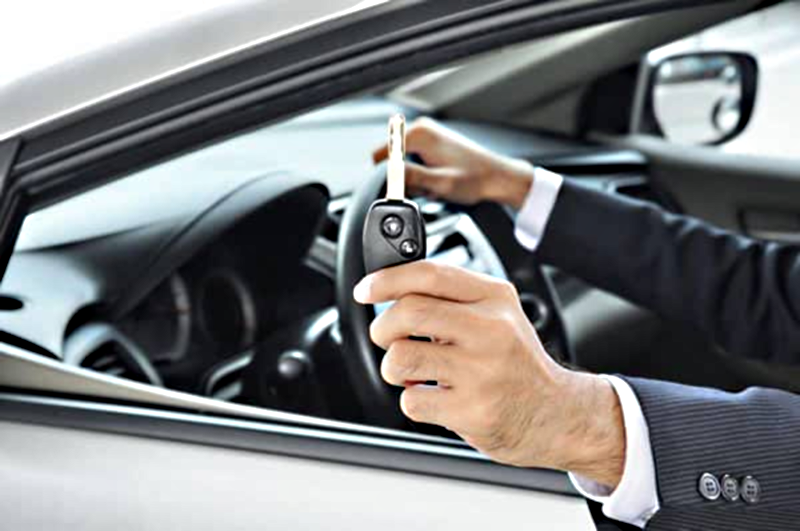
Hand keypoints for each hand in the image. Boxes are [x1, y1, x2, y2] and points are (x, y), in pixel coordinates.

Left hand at [354, 261, 625, 487]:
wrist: (554, 414)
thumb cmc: (515, 363)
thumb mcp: (498, 315)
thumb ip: (453, 298)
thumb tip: (392, 288)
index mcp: (495, 298)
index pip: (430, 274)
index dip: (387, 279)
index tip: (365, 290)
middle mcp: (491, 330)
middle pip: (408, 312)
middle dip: (382, 328)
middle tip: (387, 338)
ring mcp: (482, 372)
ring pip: (400, 357)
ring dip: (394, 368)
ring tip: (413, 372)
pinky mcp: (473, 411)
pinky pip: (411, 400)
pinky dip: (413, 400)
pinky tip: (436, 397)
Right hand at [372, 118, 533, 209]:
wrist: (497, 178)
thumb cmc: (475, 179)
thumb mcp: (439, 184)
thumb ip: (411, 177)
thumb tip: (388, 174)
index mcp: (419, 133)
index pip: (380, 156)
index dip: (390, 177)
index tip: (408, 189)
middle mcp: (421, 128)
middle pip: (392, 160)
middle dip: (405, 179)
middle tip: (427, 188)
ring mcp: (428, 134)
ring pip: (404, 163)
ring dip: (416, 179)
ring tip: (435, 186)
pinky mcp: (434, 143)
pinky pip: (415, 162)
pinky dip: (423, 175)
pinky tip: (438, 181)